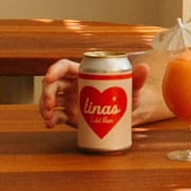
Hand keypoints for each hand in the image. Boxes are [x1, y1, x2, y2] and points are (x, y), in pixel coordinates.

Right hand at [39, 58, 157, 127]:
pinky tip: (50, 124)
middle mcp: (73, 85)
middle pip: (53, 84)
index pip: (63, 67)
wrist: (126, 116)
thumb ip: (137, 78)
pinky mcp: (70, 115)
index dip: (53, 71)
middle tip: (50, 104)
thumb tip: (145, 68)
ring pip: (51, 100)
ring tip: (48, 117)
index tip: (49, 79)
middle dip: (47, 93)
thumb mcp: (132, 88)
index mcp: (83, 73)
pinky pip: (56, 115)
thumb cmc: (128, 95)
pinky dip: (51, 120)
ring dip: (45, 107)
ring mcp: (70, 101)